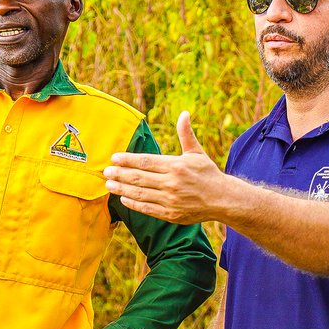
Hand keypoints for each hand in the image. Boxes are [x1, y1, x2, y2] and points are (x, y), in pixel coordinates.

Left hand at [103, 111, 232, 223]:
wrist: (222, 199)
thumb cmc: (207, 174)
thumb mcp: (197, 153)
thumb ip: (186, 134)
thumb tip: (184, 114)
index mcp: (176, 166)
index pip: (145, 161)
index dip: (127, 159)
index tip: (114, 157)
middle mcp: (171, 183)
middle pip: (138, 177)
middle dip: (120, 174)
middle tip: (105, 171)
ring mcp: (170, 200)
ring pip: (140, 194)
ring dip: (122, 189)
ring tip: (109, 185)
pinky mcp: (170, 214)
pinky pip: (147, 208)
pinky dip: (133, 204)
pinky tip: (123, 198)